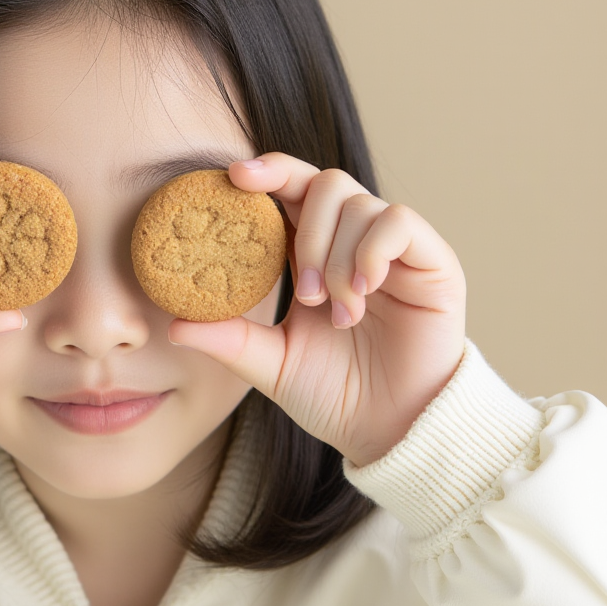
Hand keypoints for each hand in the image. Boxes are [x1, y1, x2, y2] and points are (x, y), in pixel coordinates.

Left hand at [168, 154, 466, 467]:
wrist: (392, 431)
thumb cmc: (335, 395)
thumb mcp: (272, 365)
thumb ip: (230, 339)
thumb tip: (174, 324)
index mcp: (312, 254)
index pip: (290, 191)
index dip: (266, 173)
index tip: (234, 177)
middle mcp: (352, 242)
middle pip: (324, 182)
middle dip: (305, 229)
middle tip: (303, 291)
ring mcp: (394, 249)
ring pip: (358, 202)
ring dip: (337, 256)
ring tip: (337, 312)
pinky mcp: (432, 261)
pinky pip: (398, 222)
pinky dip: (371, 251)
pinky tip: (362, 292)